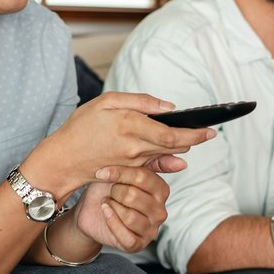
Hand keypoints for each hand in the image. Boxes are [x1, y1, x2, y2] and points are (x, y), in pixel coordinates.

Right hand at [26, 92, 213, 196]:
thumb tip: (168, 107)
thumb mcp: (106, 102)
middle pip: (175, 146)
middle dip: (194, 139)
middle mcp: (135, 148)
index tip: (211, 130)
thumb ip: (139, 102)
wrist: (62, 160)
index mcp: (131, 126)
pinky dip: (167, 160)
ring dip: (179, 147)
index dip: (195, 133)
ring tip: (192, 137)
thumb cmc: (81, 127)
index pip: (173, 134)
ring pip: (165, 154)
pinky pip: (154, 166)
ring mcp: (133, 163)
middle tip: (208, 132)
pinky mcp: (129, 171)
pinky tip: (176, 158)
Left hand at [73, 158, 181, 252]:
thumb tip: (183, 162)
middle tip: (110, 191)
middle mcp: (160, 211)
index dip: (119, 173)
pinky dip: (110, 221)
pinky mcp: (137, 245)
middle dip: (114, 192)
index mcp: (161, 190)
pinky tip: (105, 211)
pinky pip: (124, 235)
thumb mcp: (127, 169)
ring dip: (111, 206)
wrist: (91, 210)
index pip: (142, 177)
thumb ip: (153, 162)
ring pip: (129, 216)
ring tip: (107, 202)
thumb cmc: (110, 187)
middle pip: (133, 196)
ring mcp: (150, 230)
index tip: (102, 173)